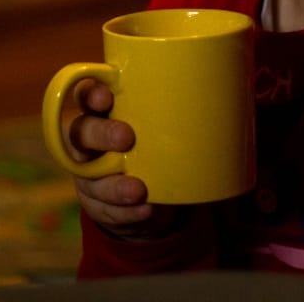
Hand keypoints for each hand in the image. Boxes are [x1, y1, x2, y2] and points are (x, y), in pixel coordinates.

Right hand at [67, 79, 184, 239]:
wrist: (148, 195)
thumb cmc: (155, 146)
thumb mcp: (159, 126)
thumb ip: (171, 110)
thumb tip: (223, 90)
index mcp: (101, 113)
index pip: (86, 96)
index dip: (91, 95)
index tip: (108, 97)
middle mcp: (87, 142)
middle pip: (80, 133)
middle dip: (101, 134)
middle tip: (127, 138)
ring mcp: (88, 175)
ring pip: (90, 177)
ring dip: (114, 185)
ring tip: (138, 190)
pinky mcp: (95, 204)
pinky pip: (105, 209)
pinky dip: (125, 212)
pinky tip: (144, 210)